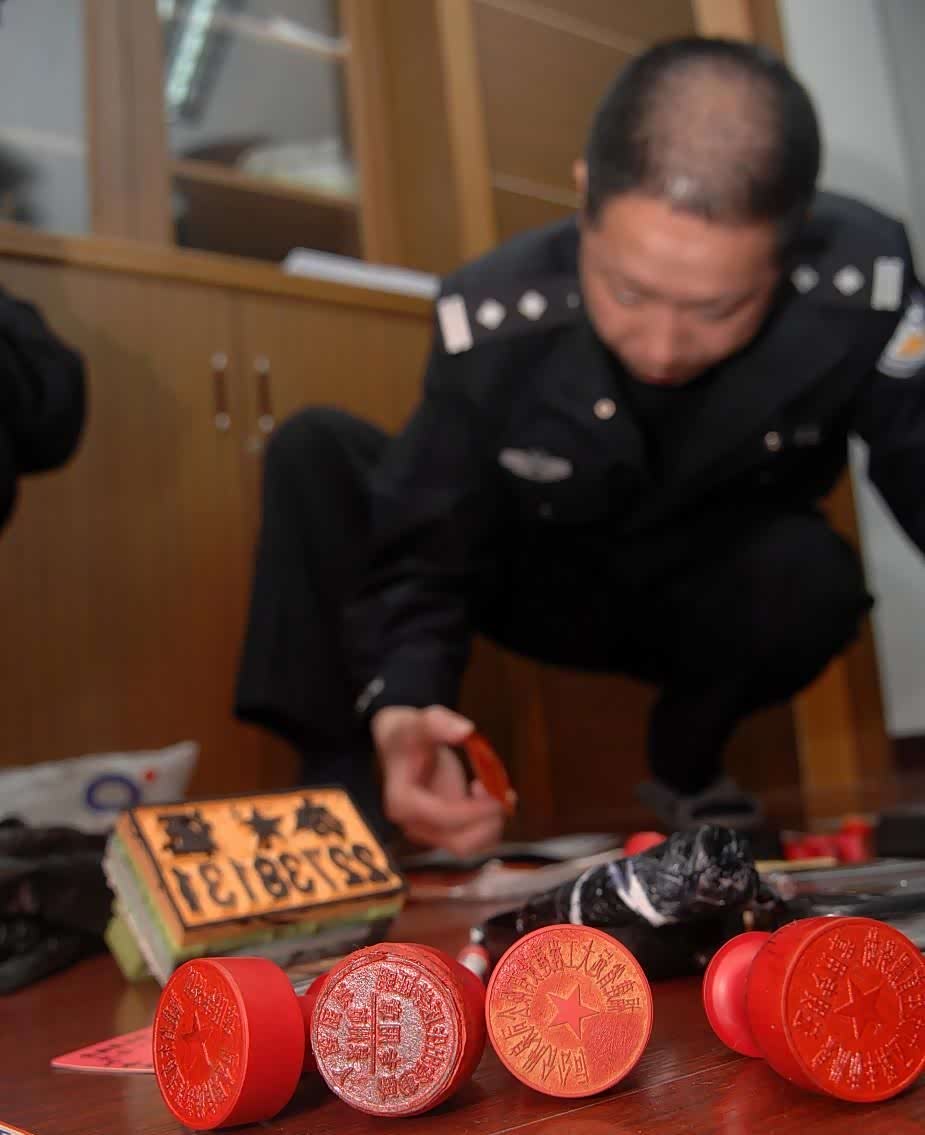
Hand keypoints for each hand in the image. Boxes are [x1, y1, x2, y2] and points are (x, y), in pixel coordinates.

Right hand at [371, 705, 504, 855]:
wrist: (402, 745)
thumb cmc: (409, 734)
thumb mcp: (420, 721)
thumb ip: (438, 723)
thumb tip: (465, 730)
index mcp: (402, 802)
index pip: (442, 818)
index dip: (474, 810)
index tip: (496, 793)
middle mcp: (414, 824)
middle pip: (459, 843)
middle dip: (488, 821)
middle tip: (503, 793)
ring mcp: (430, 831)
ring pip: (469, 847)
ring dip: (492, 824)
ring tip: (497, 791)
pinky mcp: (445, 830)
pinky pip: (474, 841)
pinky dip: (489, 823)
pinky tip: (490, 795)